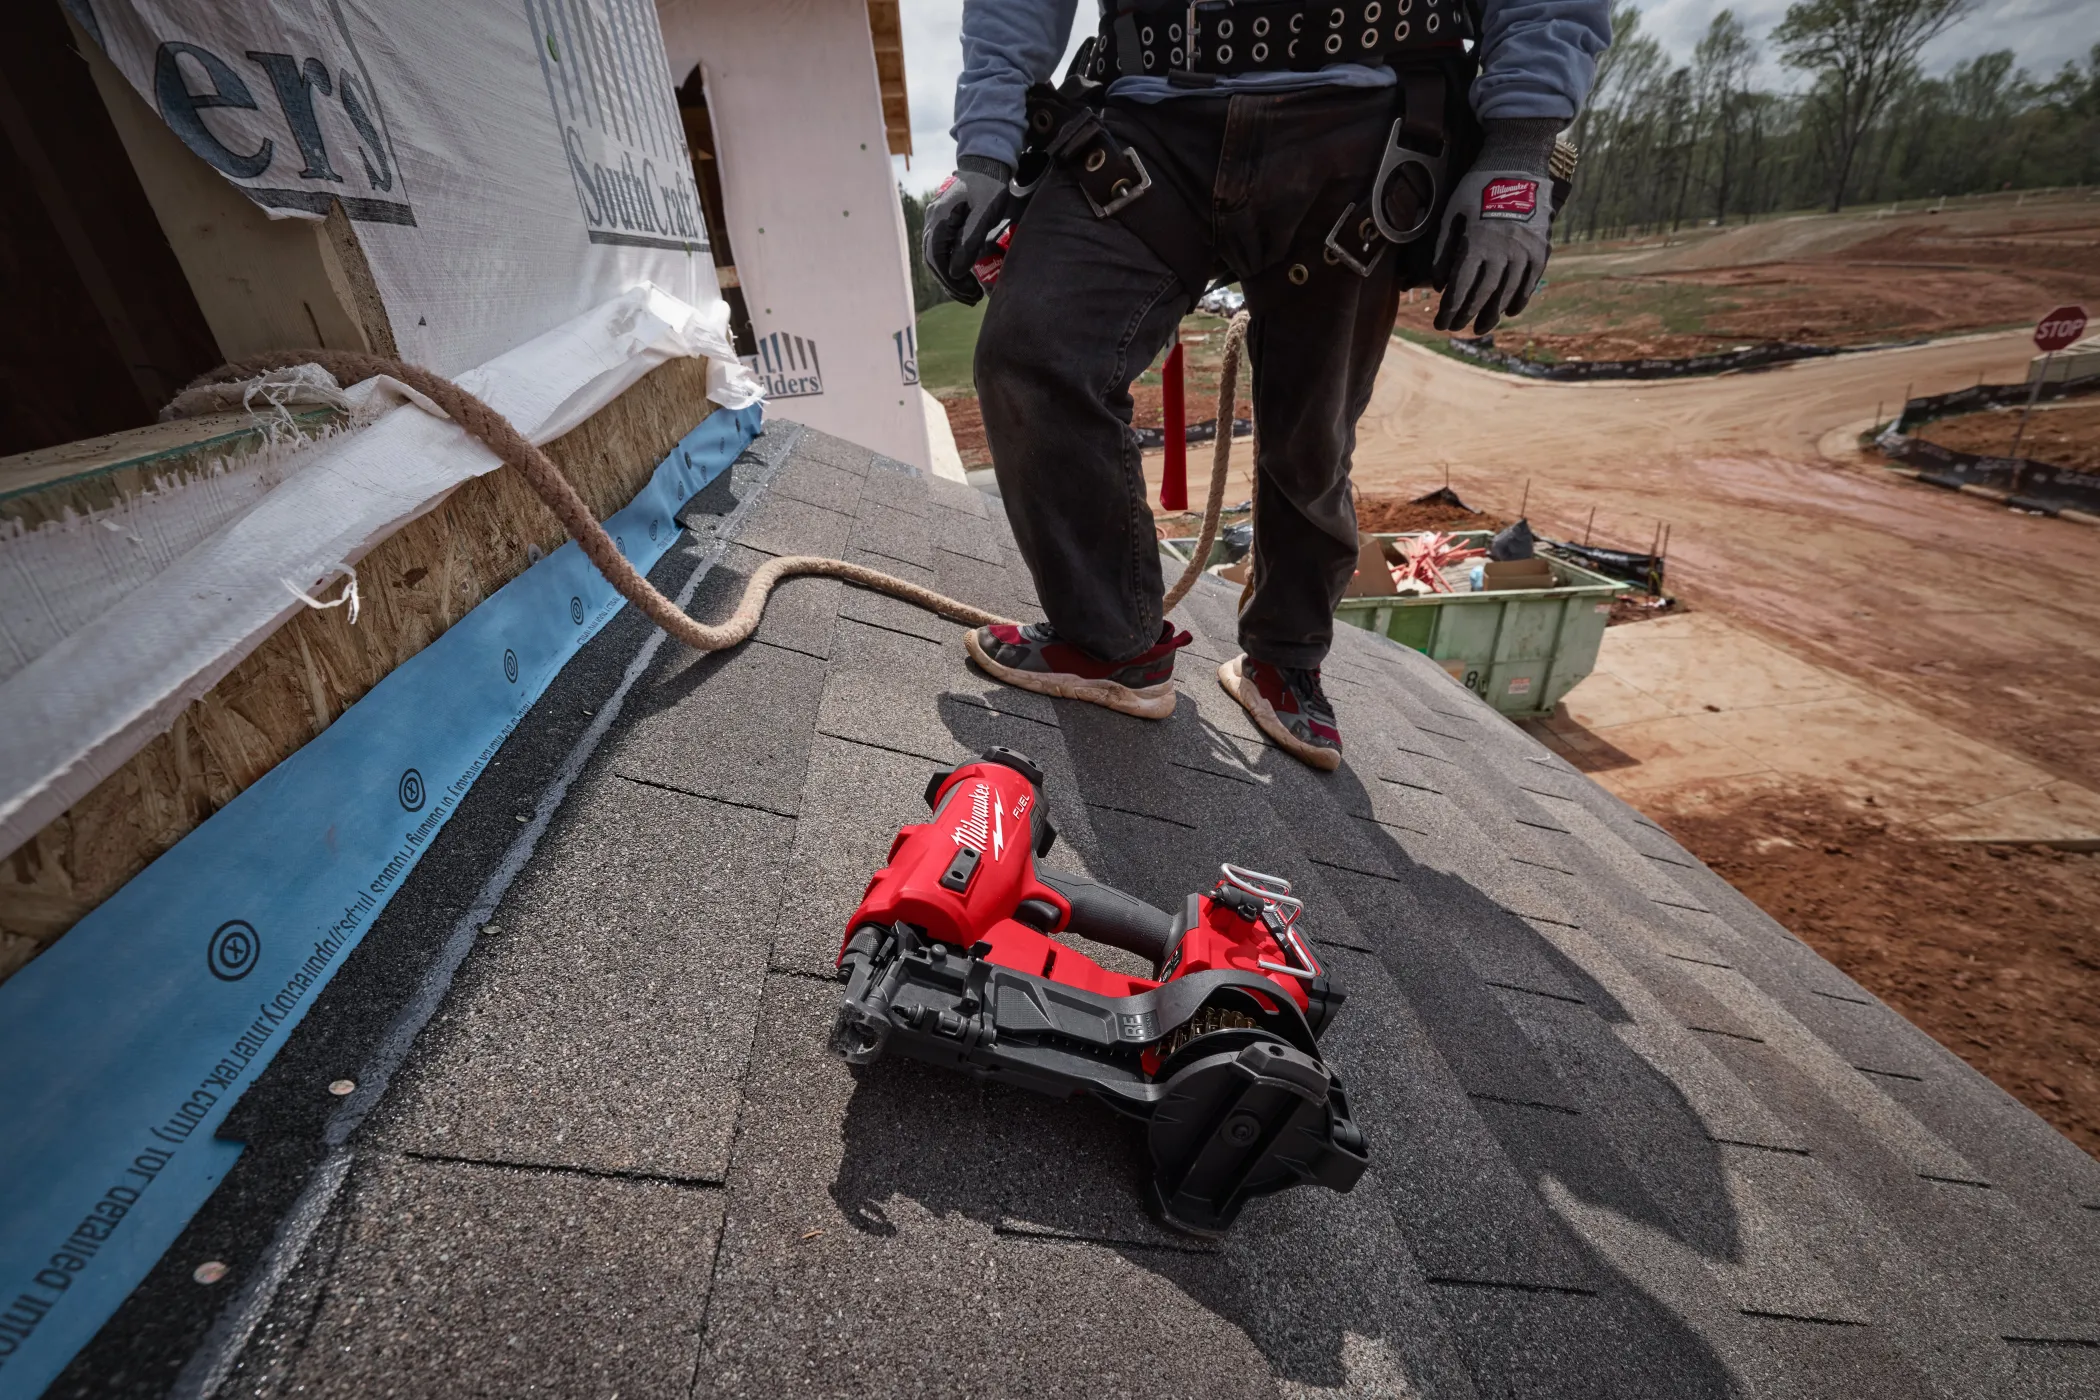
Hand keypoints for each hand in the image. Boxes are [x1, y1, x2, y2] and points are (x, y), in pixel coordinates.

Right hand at [923, 156, 1014, 305]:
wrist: (987, 163)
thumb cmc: (990, 186)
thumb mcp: (985, 212)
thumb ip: (970, 240)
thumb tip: (955, 272)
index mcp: (939, 218)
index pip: (936, 257)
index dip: (950, 280)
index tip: (969, 293)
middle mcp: (932, 220)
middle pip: (933, 260)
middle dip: (951, 283)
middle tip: (971, 298)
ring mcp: (936, 221)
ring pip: (936, 257)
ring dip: (951, 278)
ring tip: (970, 293)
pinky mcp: (944, 223)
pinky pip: (942, 249)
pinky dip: (952, 266)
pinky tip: (965, 276)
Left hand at [1433, 147, 1554, 336]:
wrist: (1517, 164)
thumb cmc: (1477, 188)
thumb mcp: (1452, 214)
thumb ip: (1444, 250)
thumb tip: (1439, 284)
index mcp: (1477, 244)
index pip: (1461, 288)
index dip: (1450, 309)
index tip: (1440, 323)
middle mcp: (1502, 252)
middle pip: (1483, 296)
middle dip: (1467, 315)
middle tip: (1456, 328)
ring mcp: (1524, 252)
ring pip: (1507, 293)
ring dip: (1492, 314)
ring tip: (1481, 327)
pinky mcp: (1540, 249)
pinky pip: (1530, 282)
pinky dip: (1519, 299)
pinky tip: (1509, 311)